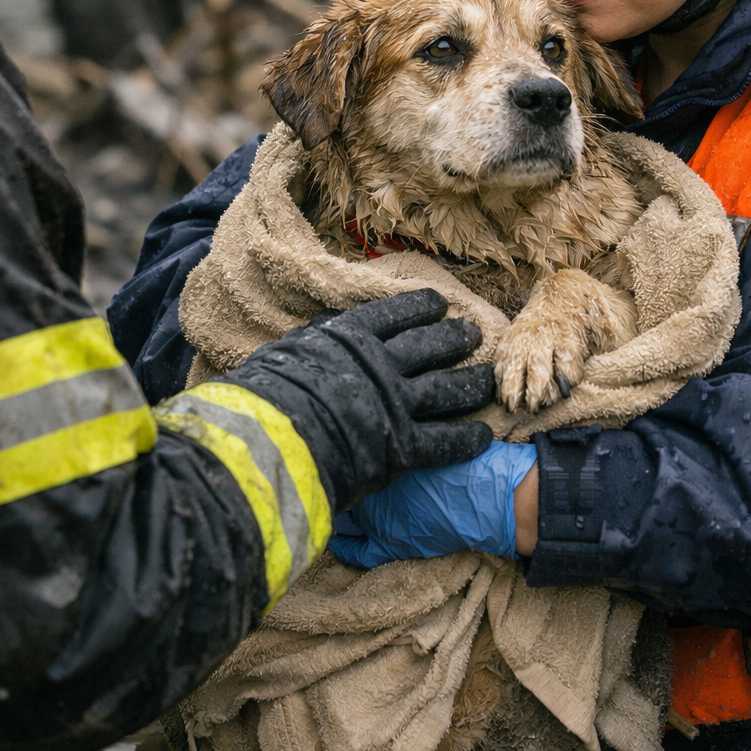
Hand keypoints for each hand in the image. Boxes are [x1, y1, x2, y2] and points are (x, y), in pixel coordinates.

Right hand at [225, 289, 494, 512]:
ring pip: (448, 389)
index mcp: (351, 336)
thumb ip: (315, 339)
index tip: (439, 304)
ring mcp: (397, 403)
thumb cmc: (263, 395)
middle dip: (457, 339)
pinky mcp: (404, 447)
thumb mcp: (287, 350)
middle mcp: (382, 364)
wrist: (269, 440)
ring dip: (472, 384)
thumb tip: (324, 326)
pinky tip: (484, 437)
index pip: (396, 313)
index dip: (422, 307)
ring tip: (487, 381)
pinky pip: (445, 441)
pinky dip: (467, 439)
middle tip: (473, 334)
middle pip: (432, 346)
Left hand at [329, 439, 536, 566]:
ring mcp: (377, 518)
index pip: (343, 453)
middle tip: (329, 475)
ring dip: (336, 511)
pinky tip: (337, 543)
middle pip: (338, 482)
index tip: (333, 448)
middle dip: (333, 479)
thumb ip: (405, 425)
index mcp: (376, 454)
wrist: (488, 494)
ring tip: (331, 504)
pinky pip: (358, 552)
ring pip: (342, 517)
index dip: (338, 451)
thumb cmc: (464, 455)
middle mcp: (368, 486)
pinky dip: (345, 549)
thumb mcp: (431, 427)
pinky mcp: (390, 545)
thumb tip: (387, 415)